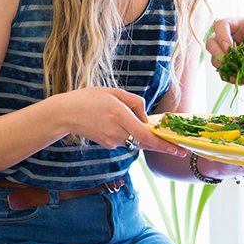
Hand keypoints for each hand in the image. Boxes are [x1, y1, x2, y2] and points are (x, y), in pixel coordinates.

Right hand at [59, 87, 184, 155]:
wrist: (65, 114)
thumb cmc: (88, 99)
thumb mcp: (114, 92)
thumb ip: (135, 102)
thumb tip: (146, 117)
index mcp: (120, 116)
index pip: (147, 136)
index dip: (165, 145)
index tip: (179, 150)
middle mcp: (117, 132)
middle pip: (145, 141)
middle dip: (158, 141)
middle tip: (176, 147)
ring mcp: (112, 141)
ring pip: (135, 139)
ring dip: (138, 133)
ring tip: (120, 116)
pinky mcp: (107, 145)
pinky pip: (124, 140)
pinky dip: (126, 133)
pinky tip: (113, 122)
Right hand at [206, 17, 243, 82]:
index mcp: (239, 25)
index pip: (221, 25)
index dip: (222, 36)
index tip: (230, 48)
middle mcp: (229, 37)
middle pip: (211, 42)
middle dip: (219, 55)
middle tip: (231, 63)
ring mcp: (228, 52)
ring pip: (214, 59)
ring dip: (226, 68)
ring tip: (242, 73)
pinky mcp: (231, 66)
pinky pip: (223, 73)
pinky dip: (231, 78)